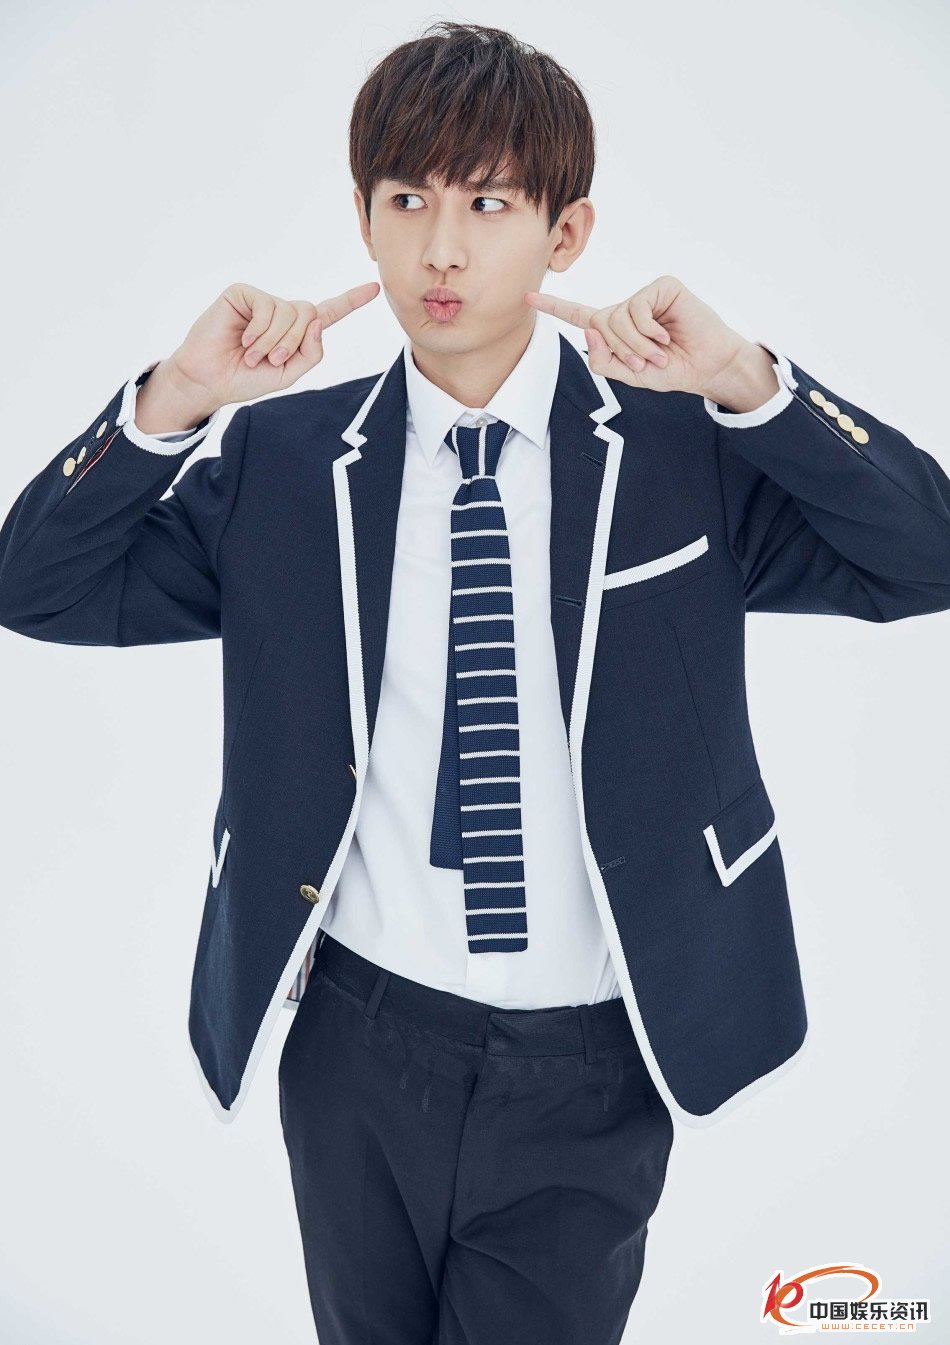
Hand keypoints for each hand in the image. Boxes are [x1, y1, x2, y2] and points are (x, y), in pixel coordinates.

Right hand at [164, 280, 380, 411]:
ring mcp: (262, 301)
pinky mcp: (243, 294)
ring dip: (272, 341)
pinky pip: (266, 306)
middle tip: (270, 359)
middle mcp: (281, 312)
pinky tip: (242, 340)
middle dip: (292, 343)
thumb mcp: (288, 374)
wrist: (211, 381)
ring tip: (251, 353)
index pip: (328, 313)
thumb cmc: (246, 379)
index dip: (351, 302)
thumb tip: (317, 321)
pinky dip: (258, 330)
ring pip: (289, 312)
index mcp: (296, 332)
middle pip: (309, 314)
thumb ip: (311, 354)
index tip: (375, 289)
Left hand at [524, 274, 750, 398]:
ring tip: (659, 352)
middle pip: (599, 324)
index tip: (528, 296)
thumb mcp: (629, 375)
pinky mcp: (662, 287)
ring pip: (617, 318)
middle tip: (646, 362)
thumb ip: (603, 360)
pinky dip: (649, 330)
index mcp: (614, 330)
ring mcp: (644, 296)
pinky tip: (666, 336)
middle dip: (621, 351)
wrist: (706, 367)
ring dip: (638, 344)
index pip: (579, 316)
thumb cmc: (671, 370)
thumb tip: (589, 332)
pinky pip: (638, 308)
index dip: (554, 307)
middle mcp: (626, 309)